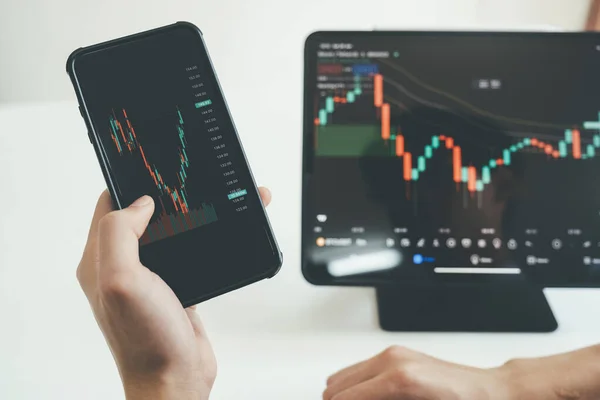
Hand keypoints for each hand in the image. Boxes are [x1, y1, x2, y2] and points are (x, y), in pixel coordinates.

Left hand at [77, 187, 271, 399]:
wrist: (176, 378)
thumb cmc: (145, 339)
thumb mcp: (121, 280)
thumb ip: (120, 234)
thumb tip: (141, 203)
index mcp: (100, 259)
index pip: (109, 205)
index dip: (129, 184)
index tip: (152, 167)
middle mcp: (123, 266)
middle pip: (142, 216)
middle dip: (166, 195)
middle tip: (190, 180)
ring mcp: (151, 277)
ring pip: (169, 232)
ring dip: (191, 214)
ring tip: (215, 197)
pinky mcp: (176, 286)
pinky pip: (189, 252)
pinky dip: (205, 237)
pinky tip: (224, 230)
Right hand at [323, 346, 513, 399]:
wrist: (490, 393)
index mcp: (397, 379)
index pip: (343, 397)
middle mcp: (391, 360)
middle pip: (336, 386)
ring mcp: (392, 355)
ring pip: (344, 377)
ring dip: (345, 395)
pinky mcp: (396, 355)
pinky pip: (360, 371)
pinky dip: (357, 387)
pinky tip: (369, 398)